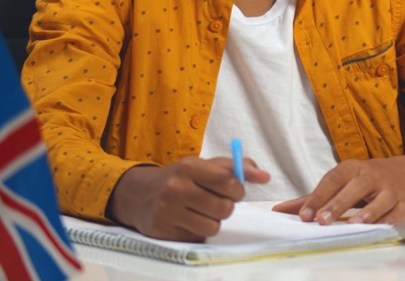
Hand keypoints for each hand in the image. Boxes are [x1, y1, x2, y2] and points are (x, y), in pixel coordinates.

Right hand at [108, 156, 270, 240]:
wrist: (139, 194)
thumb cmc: (181, 178)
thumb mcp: (204, 166)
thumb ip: (237, 167)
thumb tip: (265, 176)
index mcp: (189, 167)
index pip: (228, 181)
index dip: (239, 190)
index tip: (235, 191)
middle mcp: (175, 188)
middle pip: (224, 208)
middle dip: (227, 206)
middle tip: (217, 201)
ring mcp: (167, 212)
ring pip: (213, 227)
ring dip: (213, 221)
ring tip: (202, 211)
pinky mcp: (163, 232)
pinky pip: (198, 238)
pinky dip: (198, 231)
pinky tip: (187, 220)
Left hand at [271, 156, 404, 224]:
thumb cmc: (370, 179)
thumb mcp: (344, 181)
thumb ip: (314, 197)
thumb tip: (281, 209)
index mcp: (354, 168)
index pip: (333, 179)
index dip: (318, 196)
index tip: (304, 214)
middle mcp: (372, 176)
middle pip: (356, 187)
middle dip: (338, 203)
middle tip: (322, 220)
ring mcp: (391, 189)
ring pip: (380, 199)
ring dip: (367, 211)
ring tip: (354, 223)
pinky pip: (398, 212)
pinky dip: (389, 219)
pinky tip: (379, 227)